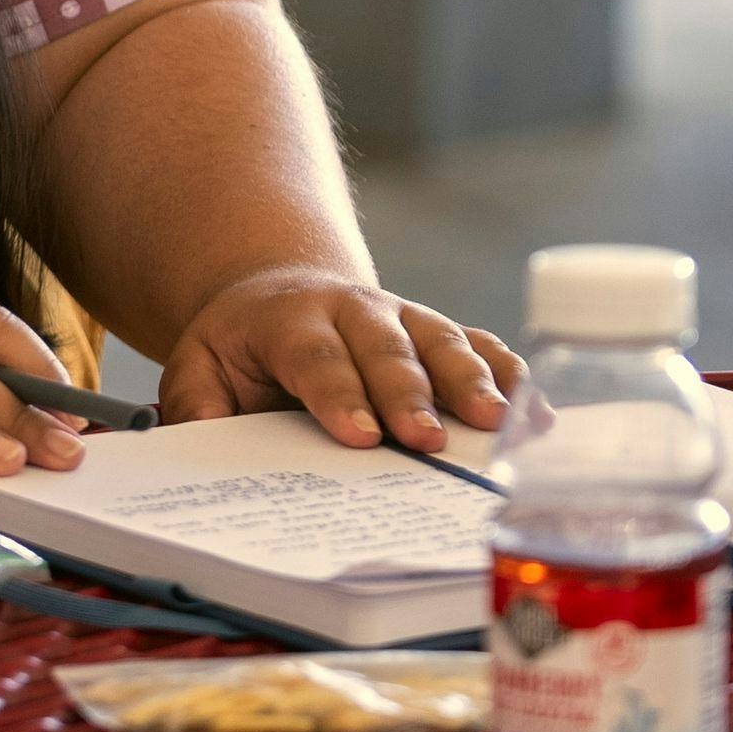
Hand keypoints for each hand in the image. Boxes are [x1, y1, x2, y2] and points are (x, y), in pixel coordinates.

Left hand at [160, 265, 524, 448]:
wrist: (282, 292)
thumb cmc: (243, 346)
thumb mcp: (200, 363)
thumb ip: (197, 400)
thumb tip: (203, 434)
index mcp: (291, 320)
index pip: (315, 358)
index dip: (338, 394)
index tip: (359, 435)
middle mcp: (353, 311)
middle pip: (385, 349)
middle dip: (408, 393)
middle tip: (427, 439)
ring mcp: (404, 318)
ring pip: (441, 341)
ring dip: (471, 381)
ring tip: (497, 424)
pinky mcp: (439, 333)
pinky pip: (480, 347)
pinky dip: (509, 376)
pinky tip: (536, 414)